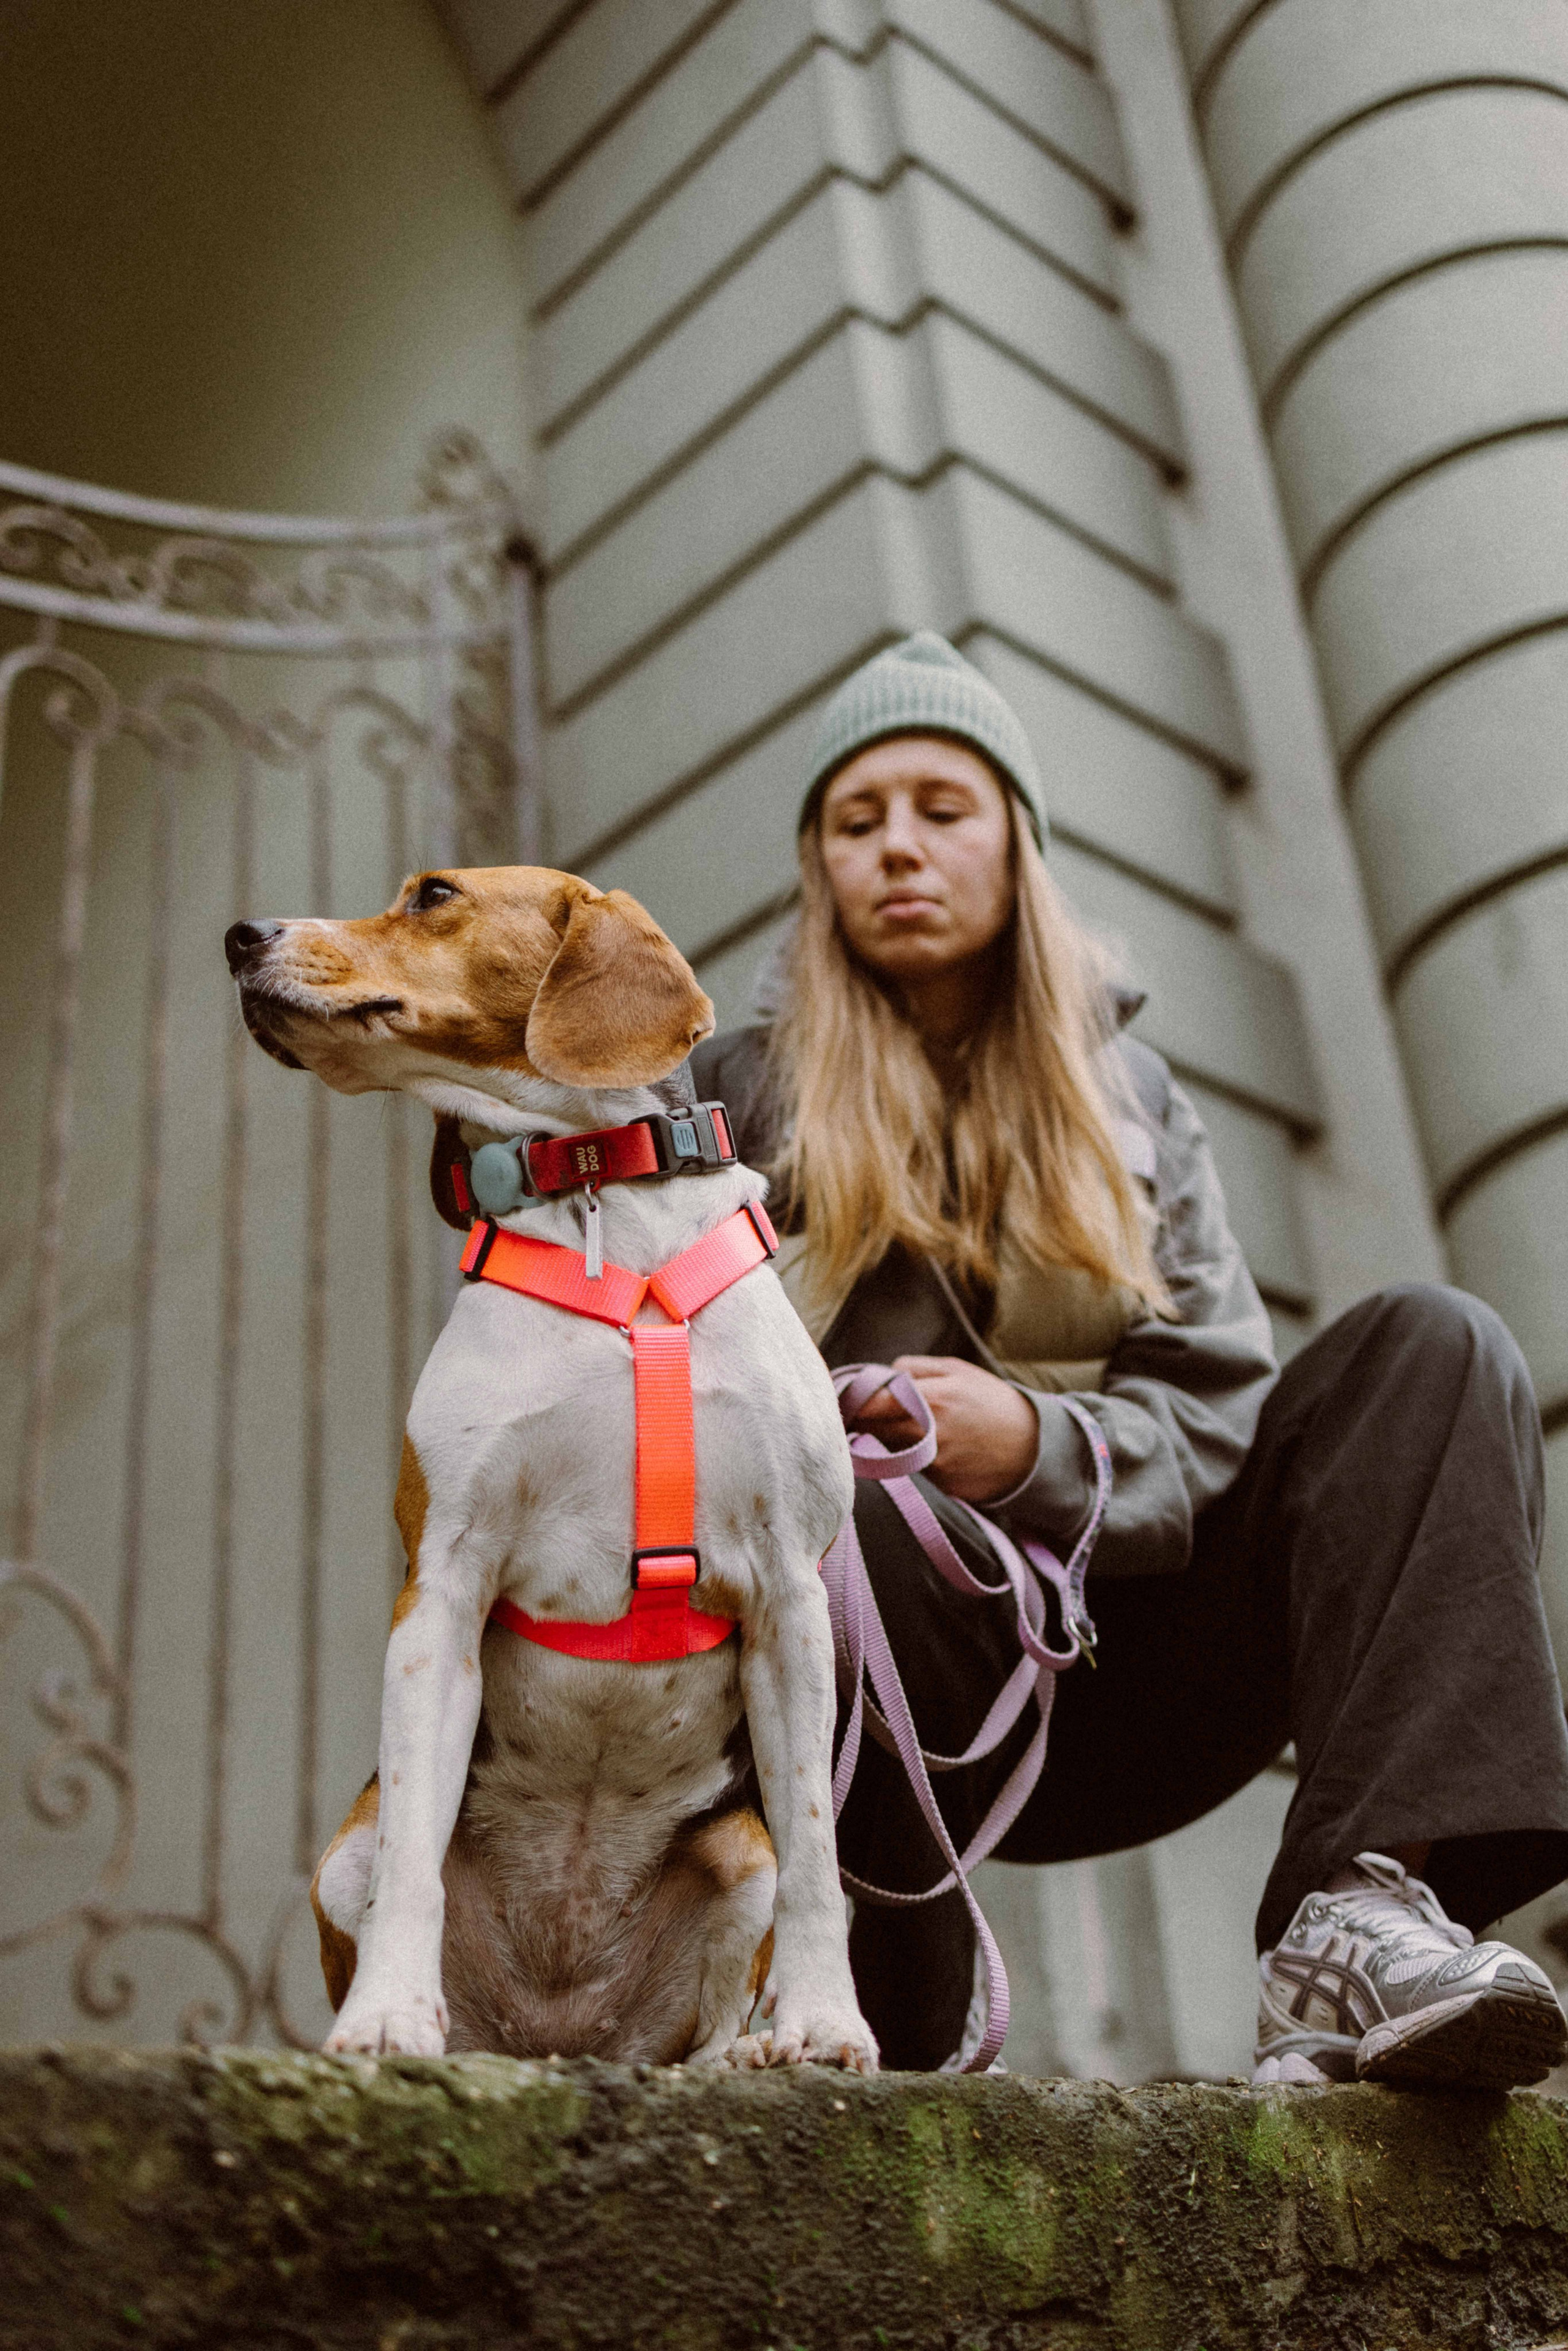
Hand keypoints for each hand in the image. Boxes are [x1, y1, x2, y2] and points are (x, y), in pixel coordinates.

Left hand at [849, 1356, 1038, 1502]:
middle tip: (859, 1413)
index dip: (852, 1399)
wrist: (1032, 1448)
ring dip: (882, 1441)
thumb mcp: (958, 1370)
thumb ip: (915, 1368)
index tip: (844, 1397)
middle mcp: (928, 1432)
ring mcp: (932, 1462)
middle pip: (871, 1429)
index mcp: (931, 1398)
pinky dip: (906, 1461)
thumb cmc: (992, 1402)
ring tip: (897, 1430)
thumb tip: (882, 1375)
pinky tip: (923, 1451)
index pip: (872, 1401)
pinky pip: (908, 1470)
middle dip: (862, 1420)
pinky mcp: (938, 1485)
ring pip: (885, 1451)